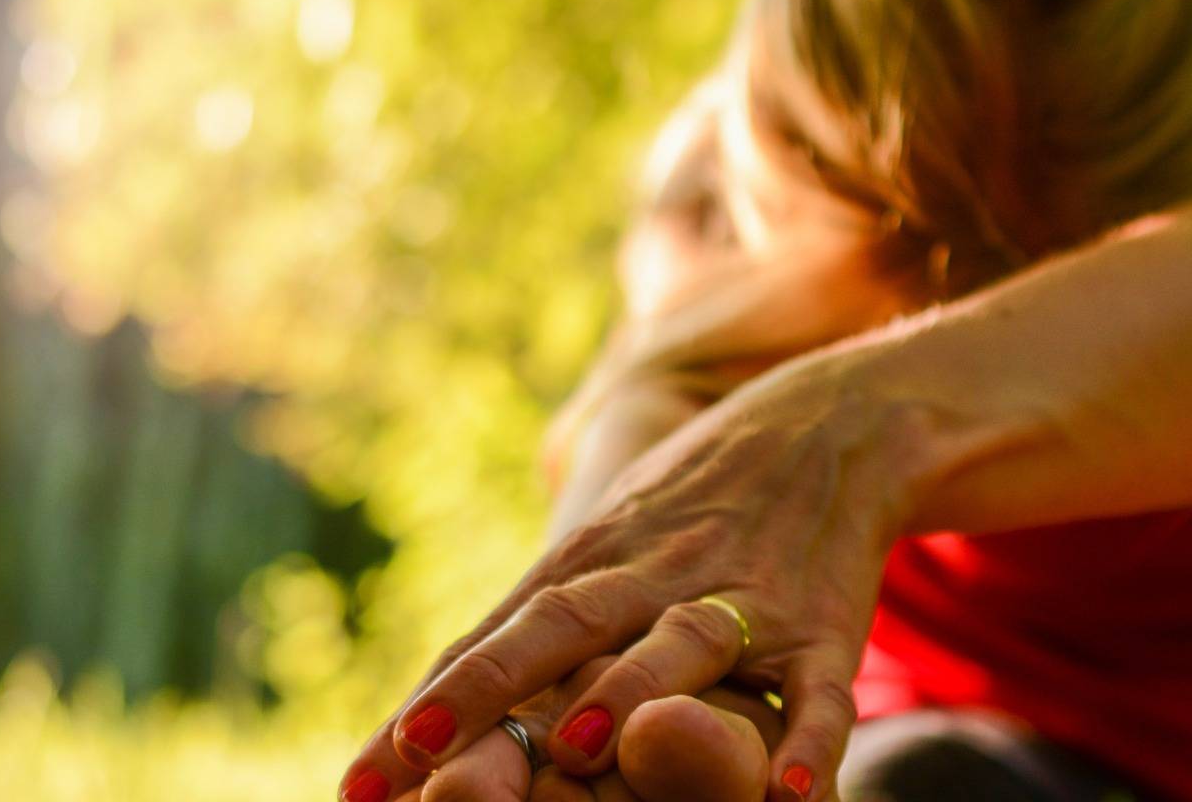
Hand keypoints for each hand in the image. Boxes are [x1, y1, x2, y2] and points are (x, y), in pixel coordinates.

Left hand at [342, 353, 929, 801]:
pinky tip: (785, 795)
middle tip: (420, 753)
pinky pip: (818, 691)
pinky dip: (807, 741)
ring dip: (628, 693)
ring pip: (682, 643)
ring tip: (574, 750)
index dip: (429, 704)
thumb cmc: (692, 508)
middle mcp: (655, 574)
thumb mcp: (605, 543)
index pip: (495, 634)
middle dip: (490, 687)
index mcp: (593, 561)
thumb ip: (524, 629)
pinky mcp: (822, 627)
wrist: (833, 425)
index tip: (358, 779)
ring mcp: (742, 598)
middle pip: (563, 625)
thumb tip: (411, 729)